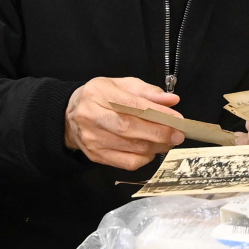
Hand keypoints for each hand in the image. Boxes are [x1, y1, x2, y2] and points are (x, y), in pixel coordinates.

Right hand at [64, 77, 183, 169]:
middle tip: (178, 134)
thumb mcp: (121, 85)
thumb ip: (147, 92)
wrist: (69, 115)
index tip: (178, 119)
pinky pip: (127, 162)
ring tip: (169, 140)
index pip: (132, 105)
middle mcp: (92, 117)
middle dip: (160, 133)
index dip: (158, 114)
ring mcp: (92, 139)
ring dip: (156, 146)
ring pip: (131, 147)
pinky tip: (151, 149)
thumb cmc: (101, 97)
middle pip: (130, 128)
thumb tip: (172, 101)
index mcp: (99, 94)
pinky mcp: (96, 156)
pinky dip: (145, 158)